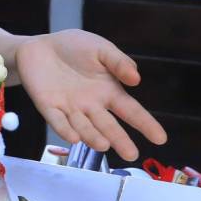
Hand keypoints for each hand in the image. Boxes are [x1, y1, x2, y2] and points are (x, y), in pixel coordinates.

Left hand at [14, 29, 166, 161]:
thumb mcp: (101, 49)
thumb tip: (136, 79)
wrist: (40, 46)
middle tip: (131, 155)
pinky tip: (74, 137)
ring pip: (84, 127)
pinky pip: (57, 120)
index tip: (160, 139)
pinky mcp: (48, 107)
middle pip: (108, 126)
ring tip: (104, 145)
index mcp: (108, 91)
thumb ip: (118, 62)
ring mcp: (70, 108)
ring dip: (93, 137)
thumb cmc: (74, 47)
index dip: (145, 124)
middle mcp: (91, 105)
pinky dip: (65, 129)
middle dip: (120, 140)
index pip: (131, 111)